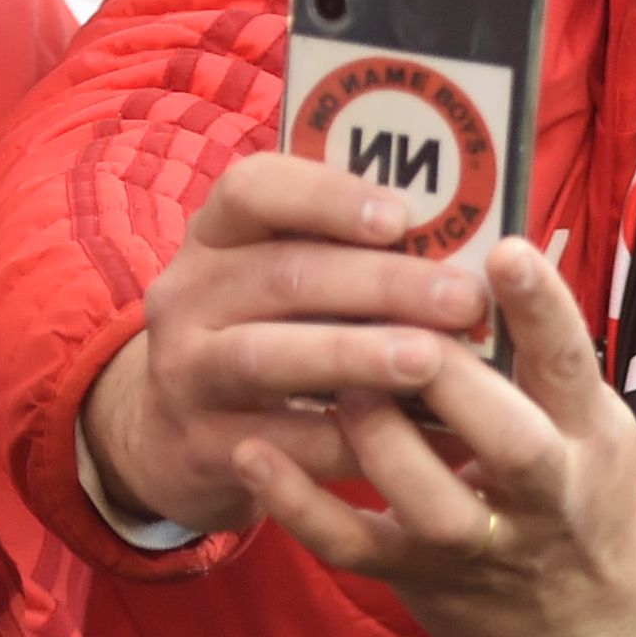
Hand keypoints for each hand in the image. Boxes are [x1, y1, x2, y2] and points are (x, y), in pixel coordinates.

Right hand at [80, 150, 508, 534]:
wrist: (169, 437)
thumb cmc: (259, 336)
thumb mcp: (276, 282)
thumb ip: (344, 257)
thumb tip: (466, 244)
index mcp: (215, 237)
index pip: (252, 188)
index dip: (327, 197)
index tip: (400, 216)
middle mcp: (189, 297)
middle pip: (281, 275)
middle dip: (379, 283)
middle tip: (462, 298)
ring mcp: (186, 374)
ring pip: (265, 356)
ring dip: (354, 356)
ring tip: (429, 361)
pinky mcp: (200, 448)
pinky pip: (281, 444)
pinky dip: (352, 441)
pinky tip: (417, 440)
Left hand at [227, 238, 635, 636]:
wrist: (588, 618)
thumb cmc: (574, 483)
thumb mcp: (586, 416)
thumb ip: (541, 351)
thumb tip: (484, 250)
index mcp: (589, 433)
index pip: (572, 365)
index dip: (542, 310)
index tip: (504, 250)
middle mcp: (545, 493)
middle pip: (512, 442)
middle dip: (452, 382)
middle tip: (402, 327)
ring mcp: (481, 543)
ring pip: (432, 502)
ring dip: (379, 438)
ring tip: (339, 382)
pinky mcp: (419, 577)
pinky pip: (353, 546)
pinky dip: (300, 504)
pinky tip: (255, 454)